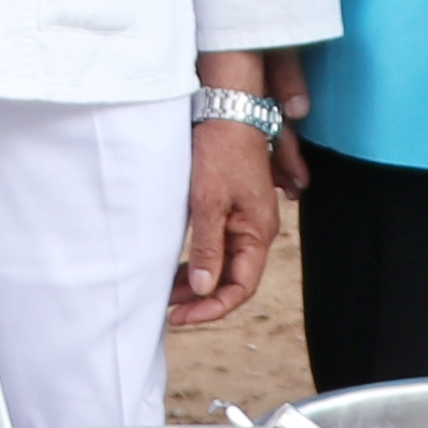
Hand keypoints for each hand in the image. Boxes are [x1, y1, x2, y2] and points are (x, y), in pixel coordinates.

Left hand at [167, 120, 278, 329]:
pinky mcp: (234, 209)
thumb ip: (209, 247)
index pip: (241, 286)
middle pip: (233, 279)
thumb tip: (204, 288)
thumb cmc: (221, 152)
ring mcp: (247, 220)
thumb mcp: (208, 202)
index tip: (183, 316)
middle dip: (202, 298)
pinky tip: (181, 267)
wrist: (228, 111)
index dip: (213, 307)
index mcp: (258, 233)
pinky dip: (201, 260)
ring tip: (170, 292)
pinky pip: (221, 245)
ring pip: (225, 263)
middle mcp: (257, 231)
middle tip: (169, 309)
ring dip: (200, 281)